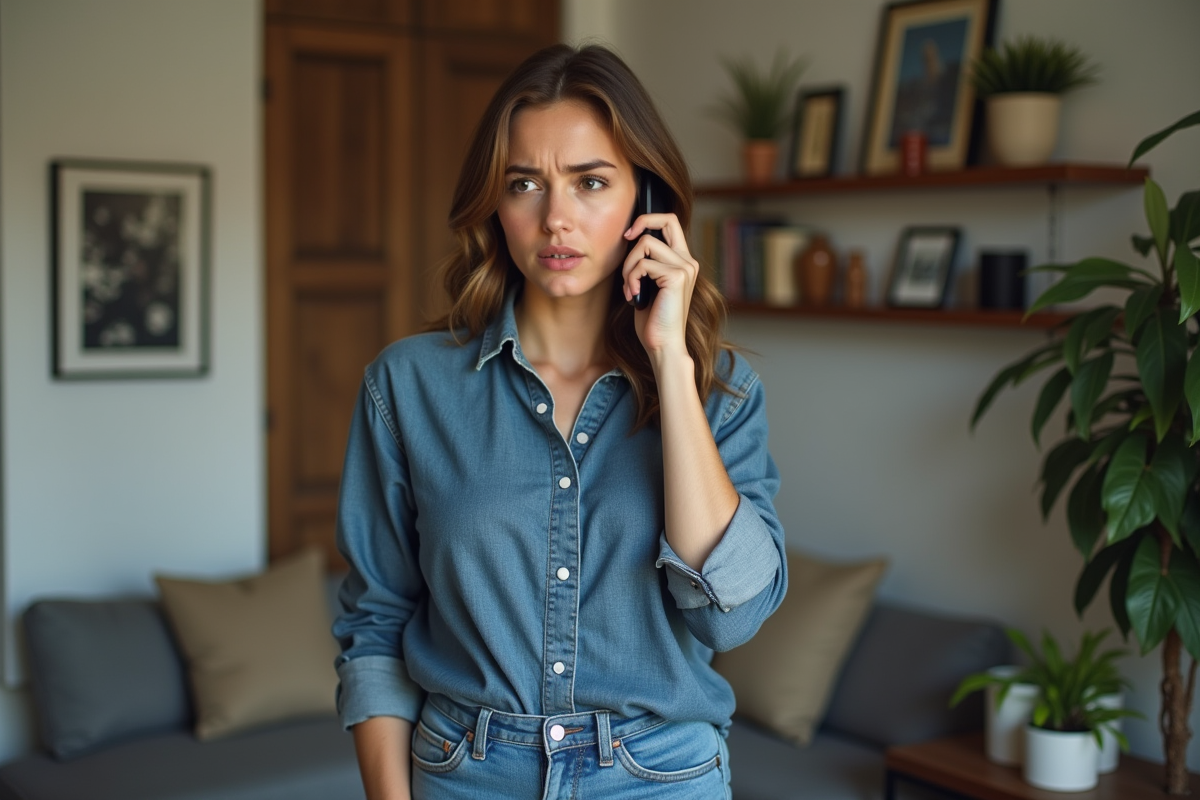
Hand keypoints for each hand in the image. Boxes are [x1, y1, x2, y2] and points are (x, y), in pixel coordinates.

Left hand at [621, 212, 698, 361]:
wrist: (663, 345)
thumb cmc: (653, 320)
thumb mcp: (648, 285)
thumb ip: (646, 263)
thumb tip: (630, 243)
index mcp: (683, 262)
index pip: (670, 223)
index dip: (648, 220)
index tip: (629, 234)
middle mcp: (688, 261)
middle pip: (666, 220)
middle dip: (641, 223)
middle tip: (626, 238)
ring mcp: (685, 268)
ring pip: (645, 244)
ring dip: (629, 266)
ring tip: (629, 288)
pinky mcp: (676, 277)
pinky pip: (643, 265)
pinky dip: (631, 280)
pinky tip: (634, 297)